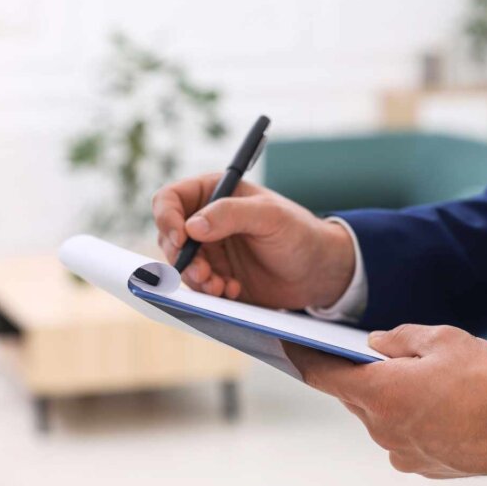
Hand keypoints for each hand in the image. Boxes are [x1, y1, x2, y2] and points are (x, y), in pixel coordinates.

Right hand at [152, 173, 355, 308]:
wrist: (319, 272)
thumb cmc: (299, 233)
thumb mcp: (269, 217)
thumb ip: (230, 215)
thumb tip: (191, 226)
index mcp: (213, 194)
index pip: (170, 199)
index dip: (167, 218)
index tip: (181, 239)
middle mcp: (206, 221)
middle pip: (169, 237)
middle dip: (182, 258)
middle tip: (204, 273)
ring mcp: (210, 251)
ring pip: (181, 265)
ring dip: (196, 278)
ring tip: (221, 286)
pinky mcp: (216, 277)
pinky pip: (198, 286)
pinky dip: (210, 291)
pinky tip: (234, 291)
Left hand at [284, 324, 486, 477]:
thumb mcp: (442, 339)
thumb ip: (398, 339)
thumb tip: (373, 346)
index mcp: (380, 393)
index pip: (322, 376)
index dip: (302, 358)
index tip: (288, 345)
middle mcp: (382, 428)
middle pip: (354, 397)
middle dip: (361, 376)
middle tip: (378, 357)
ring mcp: (400, 451)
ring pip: (380, 417)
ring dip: (390, 399)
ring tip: (423, 381)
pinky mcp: (421, 466)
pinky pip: (402, 437)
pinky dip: (410, 420)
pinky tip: (437, 407)